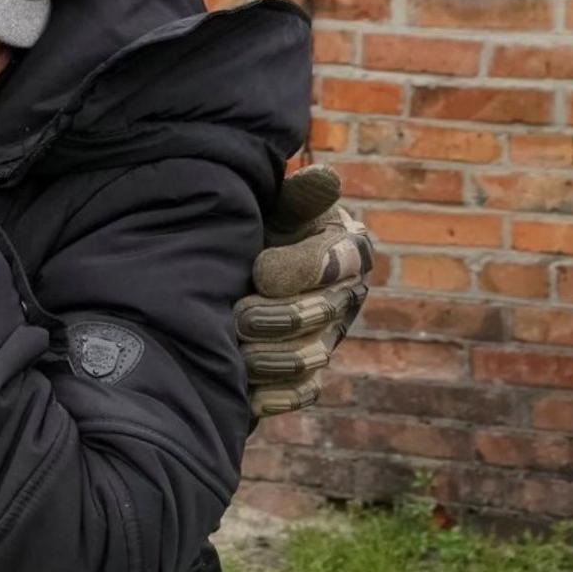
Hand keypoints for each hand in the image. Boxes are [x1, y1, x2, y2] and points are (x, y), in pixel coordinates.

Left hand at [235, 164, 373, 416]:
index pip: (340, 264)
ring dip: (268, 356)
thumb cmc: (257, 227)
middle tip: (238, 314)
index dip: (302, 271)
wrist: (227, 266)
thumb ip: (297, 197)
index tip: (260, 270)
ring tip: (233, 346)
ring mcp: (327, 339)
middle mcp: (345, 296)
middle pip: (323, 317)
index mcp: (345, 249)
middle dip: (278, 317)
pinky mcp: (306, 375)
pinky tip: (243, 388)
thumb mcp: (274, 206)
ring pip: (309, 358)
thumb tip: (324, 178)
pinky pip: (300, 392)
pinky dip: (271, 393)